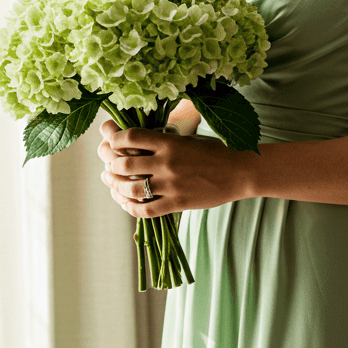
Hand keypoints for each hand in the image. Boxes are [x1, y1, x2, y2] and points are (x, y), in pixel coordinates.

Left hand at [97, 119, 254, 217]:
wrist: (241, 172)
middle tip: (106, 163)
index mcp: (169, 142)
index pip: (130, 137)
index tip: (108, 138)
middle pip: (124, 163)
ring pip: (130, 188)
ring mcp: (171, 185)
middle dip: (109, 163)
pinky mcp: (177, 204)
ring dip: (114, 185)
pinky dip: (129, 207)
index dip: (113, 137)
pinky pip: (145, 210)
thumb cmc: (216, 151)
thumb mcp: (188, 138)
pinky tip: (124, 202)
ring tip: (110, 181)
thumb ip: (163, 141)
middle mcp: (167, 163)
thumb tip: (135, 141)